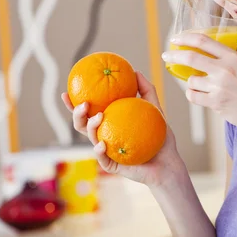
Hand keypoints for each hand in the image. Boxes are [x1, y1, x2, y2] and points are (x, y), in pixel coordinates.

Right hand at [62, 71, 182, 187]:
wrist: (169, 161)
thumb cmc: (161, 137)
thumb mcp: (155, 109)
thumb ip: (147, 90)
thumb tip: (135, 71)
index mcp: (111, 122)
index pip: (90, 111)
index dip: (75, 104)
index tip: (67, 92)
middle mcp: (105, 135)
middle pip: (82, 124)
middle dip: (76, 114)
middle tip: (84, 104)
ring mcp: (107, 151)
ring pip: (90, 138)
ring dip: (90, 127)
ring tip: (98, 117)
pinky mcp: (112, 164)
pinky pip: (102, 158)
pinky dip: (99, 151)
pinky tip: (102, 144)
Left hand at [162, 33, 236, 133]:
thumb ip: (226, 60)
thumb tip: (202, 53)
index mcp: (233, 57)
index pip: (203, 41)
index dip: (186, 38)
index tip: (176, 39)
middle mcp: (225, 69)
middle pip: (191, 57)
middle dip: (174, 56)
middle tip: (166, 55)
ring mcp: (220, 86)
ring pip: (191, 80)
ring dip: (191, 83)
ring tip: (201, 86)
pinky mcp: (216, 102)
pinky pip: (193, 96)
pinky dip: (192, 95)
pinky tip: (200, 95)